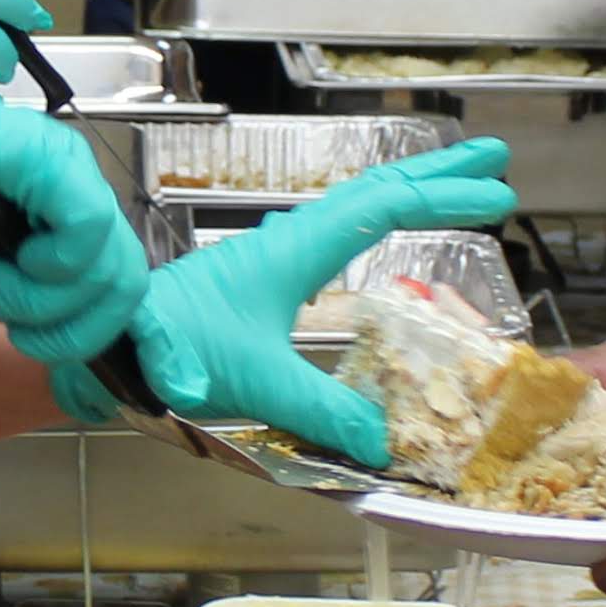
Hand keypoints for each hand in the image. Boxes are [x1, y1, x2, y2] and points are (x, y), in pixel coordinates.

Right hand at [0, 58, 150, 361]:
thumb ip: (24, 291)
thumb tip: (60, 330)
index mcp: (56, 201)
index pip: (112, 274)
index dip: (84, 326)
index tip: (33, 342)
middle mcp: (71, 180)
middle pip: (125, 278)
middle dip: (75, 329)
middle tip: (22, 334)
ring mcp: (64, 166)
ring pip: (109, 265)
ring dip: (47, 301)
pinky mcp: (48, 158)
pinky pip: (88, 232)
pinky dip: (48, 267)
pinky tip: (6, 257)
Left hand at [125, 142, 518, 460]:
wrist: (107, 343)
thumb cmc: (171, 348)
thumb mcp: (256, 383)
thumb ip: (322, 412)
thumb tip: (383, 444)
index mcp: (297, 250)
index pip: (385, 207)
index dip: (444, 199)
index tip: (498, 197)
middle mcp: (290, 240)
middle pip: (378, 190)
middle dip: (437, 175)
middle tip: (494, 162)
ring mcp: (275, 254)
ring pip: (354, 205)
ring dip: (406, 192)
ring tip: (450, 188)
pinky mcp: (261, 276)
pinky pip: (334, 231)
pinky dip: (372, 220)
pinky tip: (376, 240)